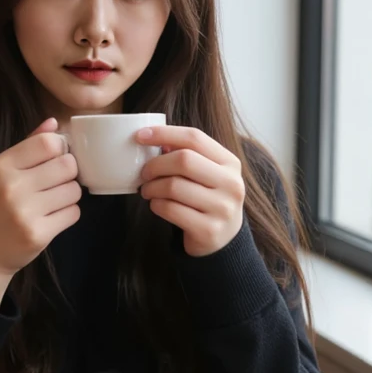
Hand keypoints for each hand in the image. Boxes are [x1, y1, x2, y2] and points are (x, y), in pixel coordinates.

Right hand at [0, 118, 80, 309]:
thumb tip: (55, 123)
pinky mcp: (38, 234)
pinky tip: (52, 218)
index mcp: (2, 166)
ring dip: (69, 195)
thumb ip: (29, 145)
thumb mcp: (3, 172)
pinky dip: (68, 214)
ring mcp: (24, 212)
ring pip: (74, 190)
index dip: (60, 149)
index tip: (55, 159)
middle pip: (67, 165)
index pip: (48, 143)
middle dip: (68, 173)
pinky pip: (73, 213)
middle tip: (56, 183)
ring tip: (52, 202)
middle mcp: (11, 186)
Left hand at [137, 126, 244, 256]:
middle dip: (155, 164)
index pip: (195, 138)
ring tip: (148, 191)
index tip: (140, 136)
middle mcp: (231, 184)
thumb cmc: (206, 199)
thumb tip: (154, 138)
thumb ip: (187, 155)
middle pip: (184, 160)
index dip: (164, 133)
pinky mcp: (208, 230)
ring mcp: (222, 209)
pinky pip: (170, 209)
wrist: (223, 239)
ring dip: (152, 187)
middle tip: (144, 173)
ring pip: (173, 186)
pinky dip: (156, 205)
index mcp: (230, 163)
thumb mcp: (206, 174)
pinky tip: (157, 205)